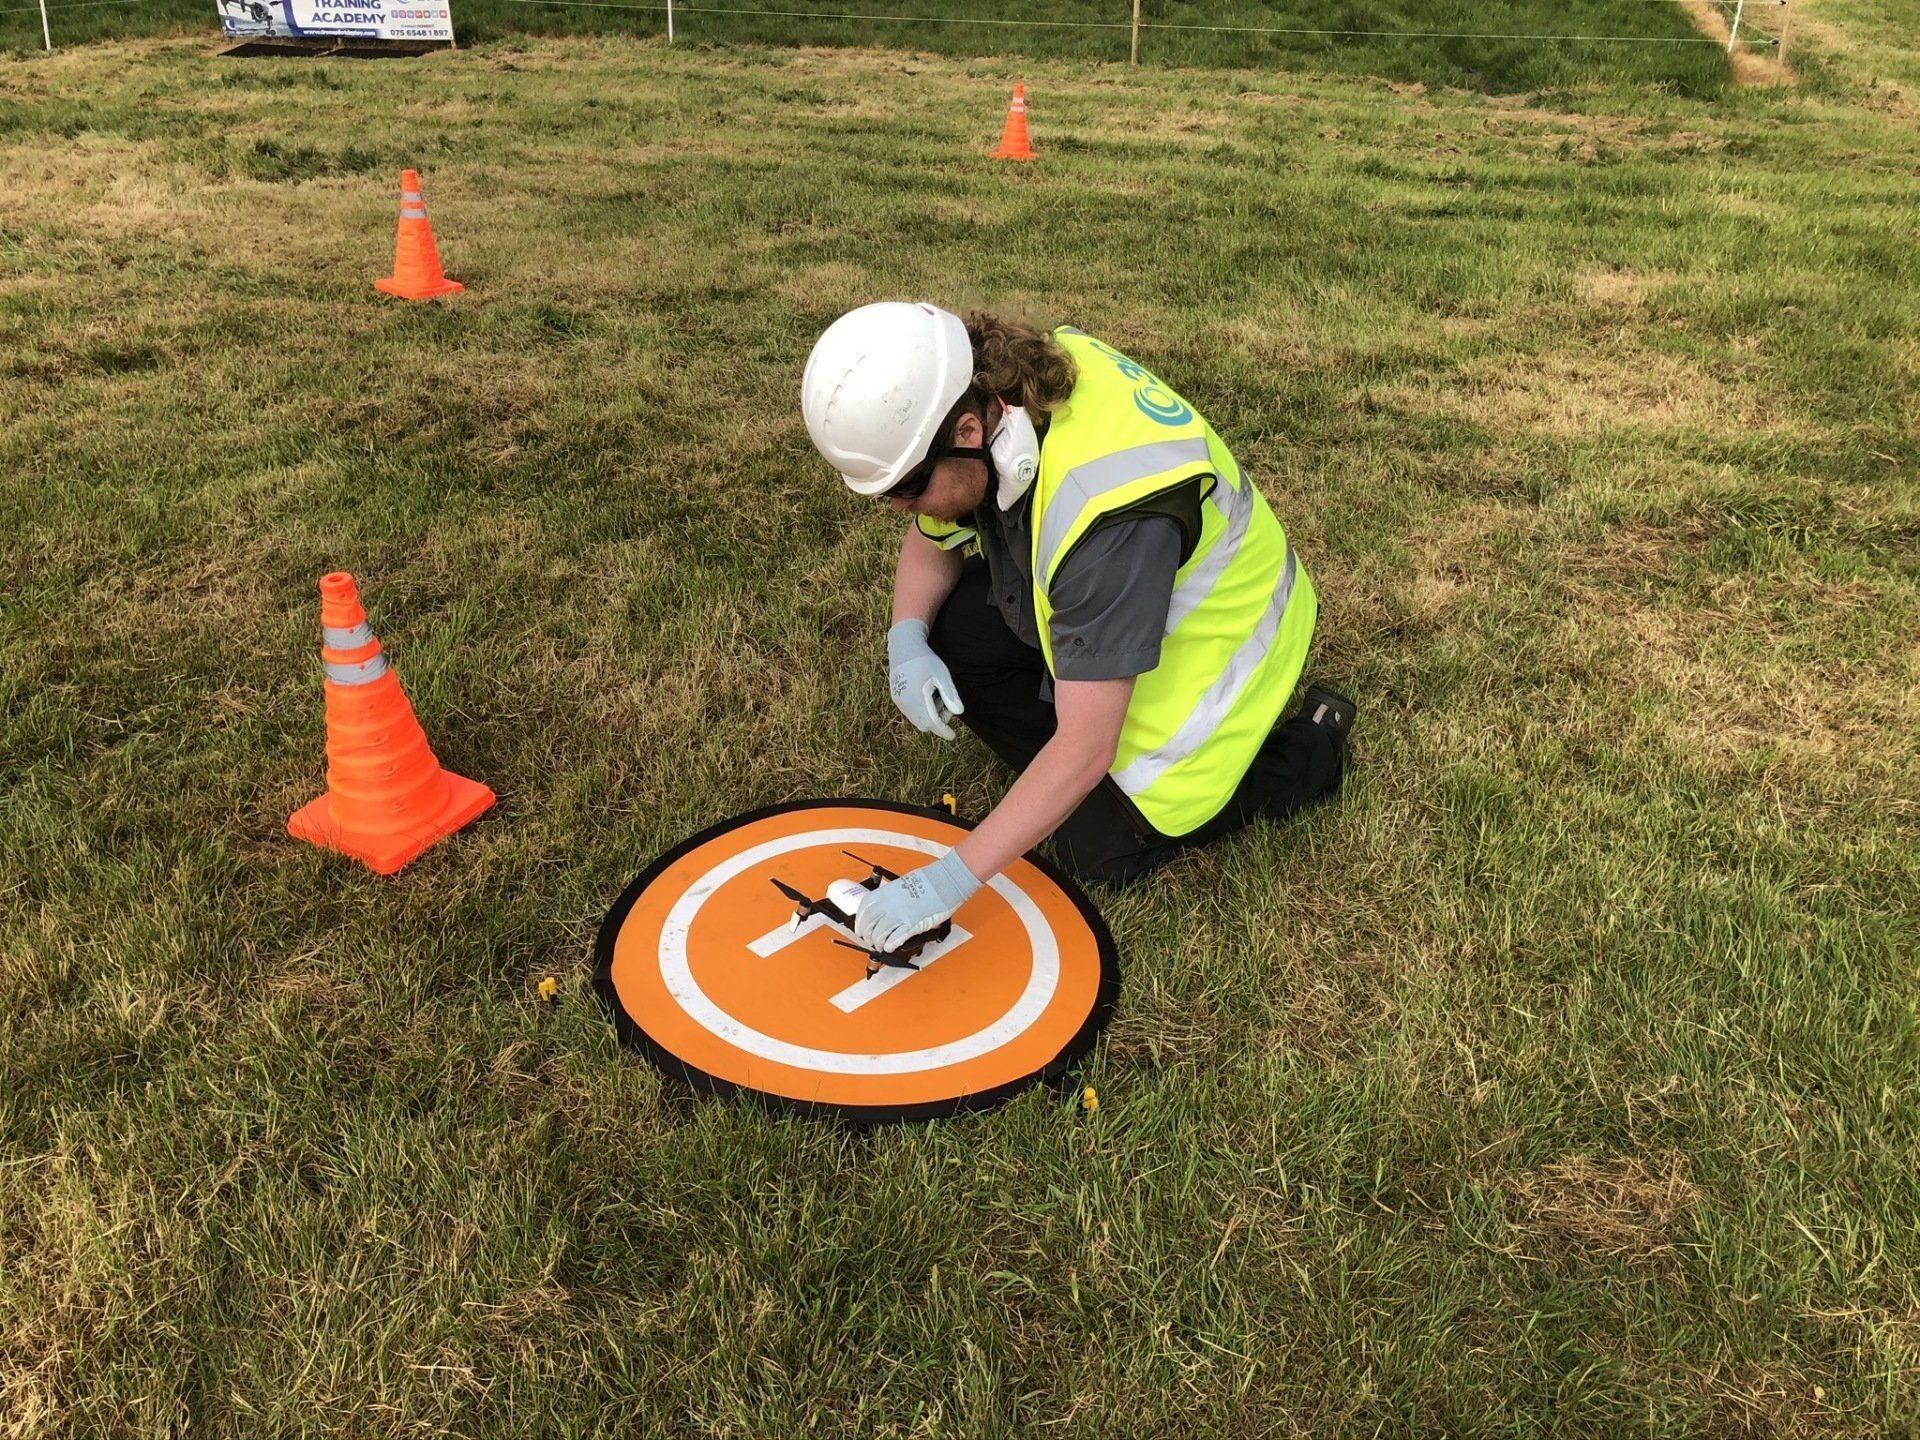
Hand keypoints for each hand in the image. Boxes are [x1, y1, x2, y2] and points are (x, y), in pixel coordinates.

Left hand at [853, 848, 982, 952]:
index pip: (863, 910)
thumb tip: (883, 909)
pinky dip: (890, 946)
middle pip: (868, 925)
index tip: (861, 928)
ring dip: (878, 943)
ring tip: (881, 945)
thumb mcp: (901, 884)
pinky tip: (890, 947)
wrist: (946, 880)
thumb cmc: (928, 881)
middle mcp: (889, 903)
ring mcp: (899, 914)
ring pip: (879, 935)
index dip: (859, 923)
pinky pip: (895, 939)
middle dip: (867, 936)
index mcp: (885, 892)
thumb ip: (889, 897)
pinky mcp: (912, 924)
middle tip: (870, 940)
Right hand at [887, 619, 964, 740]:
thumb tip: (959, 712)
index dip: (943, 730)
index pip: (932, 722)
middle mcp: (905, 702)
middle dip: (937, 721)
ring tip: (935, 694)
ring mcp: (899, 701)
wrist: (904, 647)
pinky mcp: (896, 698)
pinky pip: (910, 713)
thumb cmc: (926, 659)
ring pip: (917, 720)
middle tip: (946, 704)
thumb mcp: (942, 674)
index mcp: (918, 697)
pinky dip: (921, 710)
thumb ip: (950, 694)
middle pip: (924, 725)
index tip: (953, 736)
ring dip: (929, 715)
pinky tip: (925, 693)